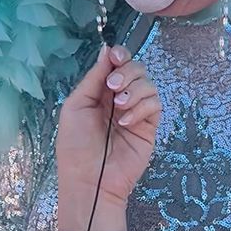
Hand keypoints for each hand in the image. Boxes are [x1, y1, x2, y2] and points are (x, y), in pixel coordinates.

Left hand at [56, 46, 159, 209]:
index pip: (116, 65)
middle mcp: (118, 99)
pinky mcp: (149, 127)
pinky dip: (141, 108)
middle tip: (113, 85)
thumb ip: (93, 79)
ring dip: (133, 91)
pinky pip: (154, 105)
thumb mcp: (76, 106)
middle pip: (136, 70)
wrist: (90, 179)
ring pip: (148, 85)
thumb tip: (106, 52)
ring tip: (118, 108)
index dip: (119, 55)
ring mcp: (136, 112)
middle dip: (126, 72)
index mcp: (98, 93)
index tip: (117, 54)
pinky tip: (125, 122)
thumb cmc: (75, 144)